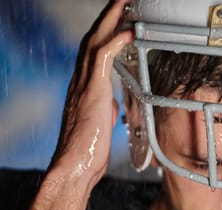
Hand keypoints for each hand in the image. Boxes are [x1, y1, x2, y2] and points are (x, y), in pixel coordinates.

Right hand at [49, 0, 132, 191]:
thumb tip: (113, 101)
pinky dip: (116, 42)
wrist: (76, 164)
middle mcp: (81, 80)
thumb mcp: (101, 120)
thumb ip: (106, 105)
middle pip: (93, 37)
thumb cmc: (88, 148)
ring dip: (111, 19)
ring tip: (125, 3)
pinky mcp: (92, 92)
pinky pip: (103, 59)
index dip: (106, 30)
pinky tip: (129, 32)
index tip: (119, 17)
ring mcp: (84, 84)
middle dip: (109, 16)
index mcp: (85, 86)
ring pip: (95, 41)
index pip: (94, 49)